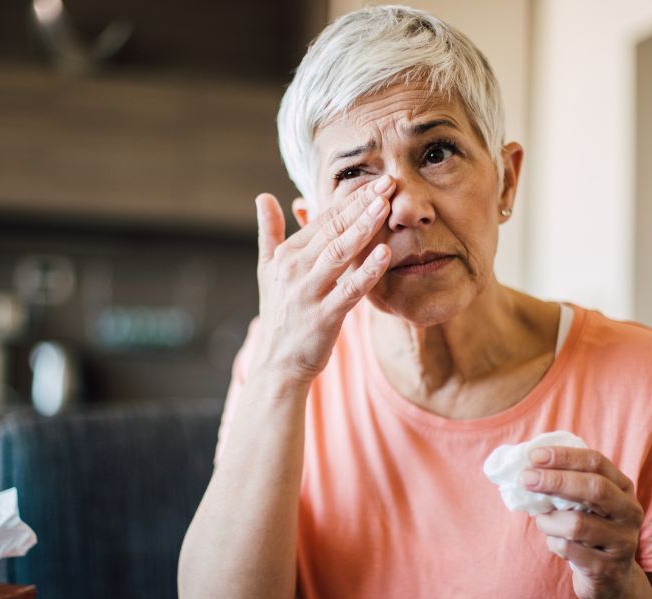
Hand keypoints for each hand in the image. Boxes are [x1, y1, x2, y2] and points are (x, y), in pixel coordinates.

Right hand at [252, 175, 395, 383]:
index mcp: (287, 255)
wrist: (278, 364)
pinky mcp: (324, 316)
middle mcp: (295, 269)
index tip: (376, 181)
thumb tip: (262, 196)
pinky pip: (349, 289)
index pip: (323, 220)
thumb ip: (269, 232)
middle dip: (362, 204)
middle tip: (389, 182)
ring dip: (363, 228)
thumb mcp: (267, 270)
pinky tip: (385, 254)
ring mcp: (309, 292)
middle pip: (334, 230)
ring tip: (385, 206)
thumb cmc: (280, 315)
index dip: (351, 199)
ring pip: (340, 253)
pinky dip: (367, 271)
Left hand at [520, 446, 644, 598]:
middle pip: (594, 489)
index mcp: (622, 488)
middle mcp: (629, 512)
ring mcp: (622, 542)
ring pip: (576, 524)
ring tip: (542, 521)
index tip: (534, 455)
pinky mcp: (607, 568)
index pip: (596, 463)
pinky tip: (555, 542)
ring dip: (548, 520)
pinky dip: (552, 543)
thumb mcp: (585, 503)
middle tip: (525, 478)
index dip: (565, 456)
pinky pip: (568, 550)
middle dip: (556, 481)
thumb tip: (527, 466)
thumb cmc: (589, 530)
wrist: (612, 579)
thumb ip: (566, 484)